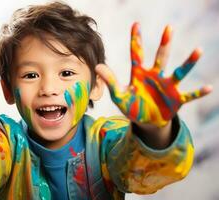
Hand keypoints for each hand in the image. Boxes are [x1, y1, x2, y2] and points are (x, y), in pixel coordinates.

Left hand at [96, 22, 211, 126]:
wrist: (145, 121)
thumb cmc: (132, 106)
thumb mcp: (119, 95)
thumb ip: (111, 81)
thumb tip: (98, 66)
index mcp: (139, 75)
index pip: (137, 54)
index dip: (136, 40)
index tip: (136, 24)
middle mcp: (155, 77)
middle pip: (161, 57)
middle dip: (165, 44)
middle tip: (169, 28)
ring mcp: (167, 87)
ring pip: (179, 72)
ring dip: (188, 63)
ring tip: (198, 51)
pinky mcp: (176, 99)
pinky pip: (190, 95)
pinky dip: (198, 92)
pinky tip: (209, 88)